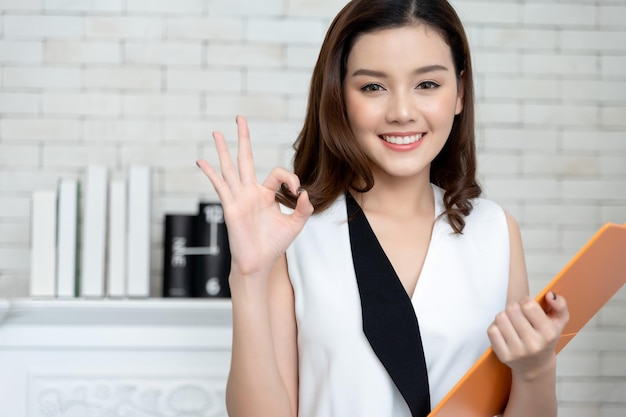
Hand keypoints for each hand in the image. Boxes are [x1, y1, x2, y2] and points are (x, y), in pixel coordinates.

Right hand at [196, 115, 313, 278]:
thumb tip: (304, 192)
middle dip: (244, 138)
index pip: (276, 173)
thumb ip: (303, 208)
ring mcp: (239, 198)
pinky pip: (220, 186)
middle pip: (246, 159)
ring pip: (230, 168)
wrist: (259, 263)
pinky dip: (211, 173)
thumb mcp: (295, 224)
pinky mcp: (231, 207)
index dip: (289, 177)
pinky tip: (201, 161)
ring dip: (223, 150)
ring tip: (217, 132)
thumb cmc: (274, 245)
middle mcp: (250, 192)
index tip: (297, 189)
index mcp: (266, 194)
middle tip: (240, 118)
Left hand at [487, 292, 569, 380]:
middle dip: (514, 308)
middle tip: (519, 315)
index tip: (528, 307)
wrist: (536, 366)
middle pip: (512, 309)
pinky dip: (496, 327)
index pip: (528, 305)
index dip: (525, 301)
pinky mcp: (503, 355)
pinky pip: (491, 330)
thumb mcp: (559, 322)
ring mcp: (517, 351)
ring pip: (500, 317)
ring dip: (504, 316)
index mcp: (549, 333)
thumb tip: (550, 295)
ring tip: (512, 323)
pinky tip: (505, 331)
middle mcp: (533, 344)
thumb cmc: (546, 339)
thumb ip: (560, 305)